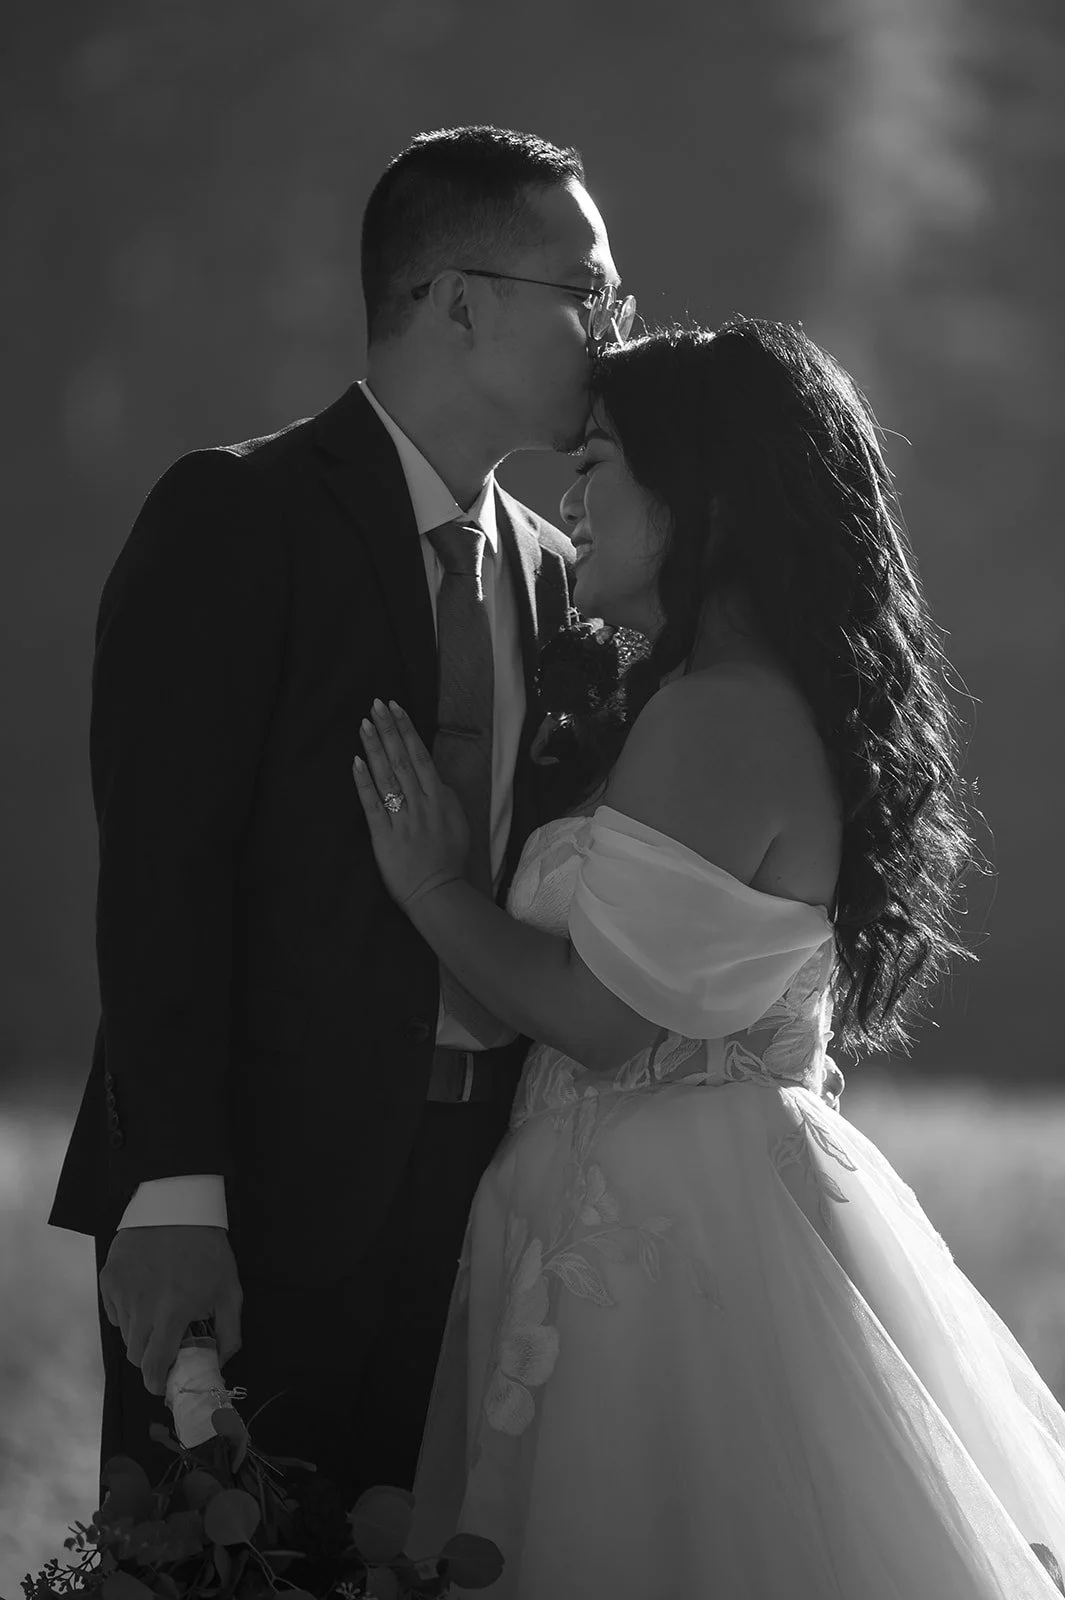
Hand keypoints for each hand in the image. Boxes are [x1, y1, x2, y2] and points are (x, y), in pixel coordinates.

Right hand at [99, 1224, 242, 1395]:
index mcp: (171, 1314)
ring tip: (159, 1312)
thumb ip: (229, 1332)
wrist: (178, 1205)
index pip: (153, 1366)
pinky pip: (114, 1310)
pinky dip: (127, 1312)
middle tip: (166, 1344)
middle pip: (135, 1354)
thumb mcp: (229, 1289)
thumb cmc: (207, 1249)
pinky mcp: (108, 1278)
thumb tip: (220, 1363)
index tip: (164, 1382)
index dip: (157, 1382)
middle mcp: (141, 1308)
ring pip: (125, 1333)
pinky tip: (145, 1293)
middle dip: (150, 1358)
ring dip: (140, 1334)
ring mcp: (121, 1292)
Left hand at [353, 698, 469, 908]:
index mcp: (440, 798)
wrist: (439, 892)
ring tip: (365, 723)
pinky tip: (355, 762)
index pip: (420, 756)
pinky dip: (364, 783)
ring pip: (387, 776)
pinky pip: (373, 804)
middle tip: (376, 704)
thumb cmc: (449, 859)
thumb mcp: (457, 822)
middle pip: (402, 759)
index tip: (395, 708)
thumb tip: (432, 779)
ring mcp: (402, 818)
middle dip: (389, 729)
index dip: (406, 730)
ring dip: (375, 748)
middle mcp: (421, 803)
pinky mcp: (384, 836)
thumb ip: (443, 798)